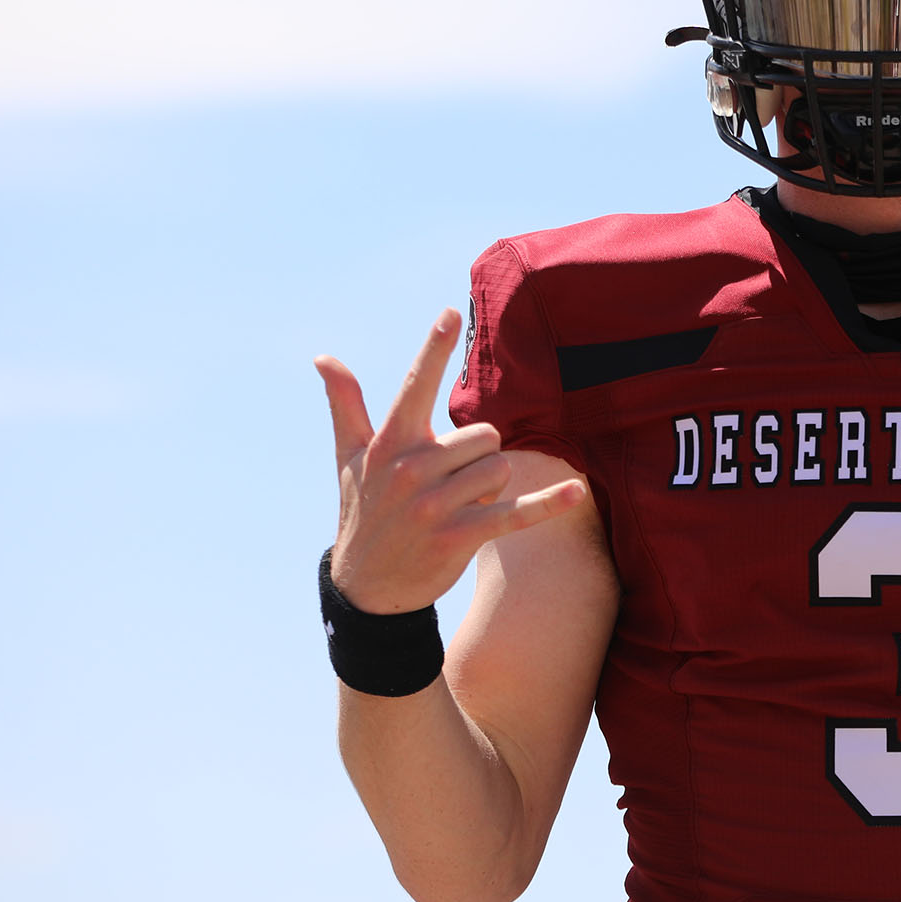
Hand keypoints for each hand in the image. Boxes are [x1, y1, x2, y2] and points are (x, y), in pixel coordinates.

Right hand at [316, 308, 586, 613]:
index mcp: (390, 444)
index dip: (433, 350)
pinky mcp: (459, 536)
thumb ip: (345, 404)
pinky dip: (547, 504)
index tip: (449, 314)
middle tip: (449, 484)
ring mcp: (435, 505)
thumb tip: (324, 357)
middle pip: (485, 434)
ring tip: (459, 506)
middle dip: (479, 456)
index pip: (415, 386)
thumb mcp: (349, 458)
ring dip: (492, 485)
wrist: (365, 588)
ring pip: (500, 468)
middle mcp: (411, 470)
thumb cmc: (363, 511)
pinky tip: (576, 492)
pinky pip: (513, 513)